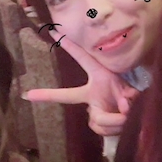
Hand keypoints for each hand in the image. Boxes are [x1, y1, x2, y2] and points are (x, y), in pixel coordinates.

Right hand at [22, 37, 139, 137]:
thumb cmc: (128, 96)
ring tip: (126, 116)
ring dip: (116, 120)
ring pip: (99, 119)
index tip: (54, 32)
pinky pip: (101, 129)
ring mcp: (91, 109)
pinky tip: (120, 124)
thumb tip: (123, 109)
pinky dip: (116, 128)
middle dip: (49, 94)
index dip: (70, 46)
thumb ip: (128, 98)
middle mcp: (90, 93)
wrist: (133, 115)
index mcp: (98, 77)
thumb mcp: (131, 92)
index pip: (84, 59)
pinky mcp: (94, 124)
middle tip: (29, 94)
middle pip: (69, 95)